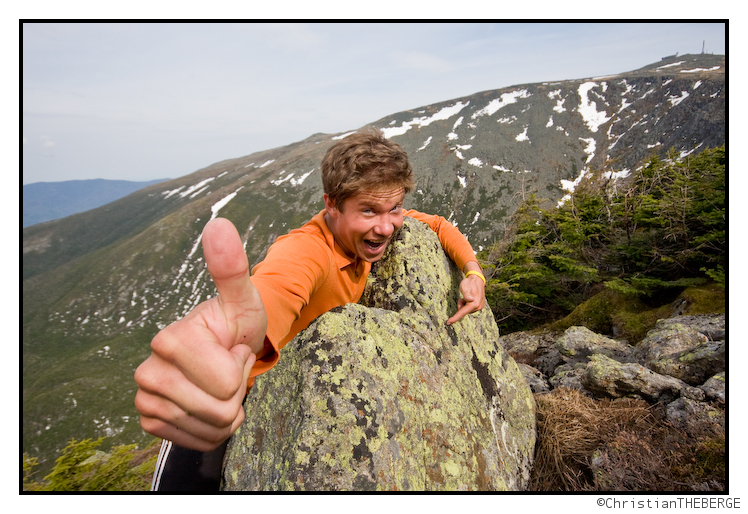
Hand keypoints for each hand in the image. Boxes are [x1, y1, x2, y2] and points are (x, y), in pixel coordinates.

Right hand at [134, 218, 267, 450]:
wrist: (222, 348)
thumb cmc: (235, 322)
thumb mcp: (242, 298)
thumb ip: (231, 266)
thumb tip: (218, 224)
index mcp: (169, 341)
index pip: (228, 383)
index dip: (240, 366)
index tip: (231, 348)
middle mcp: (147, 371)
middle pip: (220, 410)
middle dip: (236, 392)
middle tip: (226, 367)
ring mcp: (145, 399)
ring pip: (212, 428)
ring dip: (227, 410)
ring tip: (219, 384)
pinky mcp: (150, 422)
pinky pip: (199, 441)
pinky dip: (213, 428)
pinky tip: (208, 402)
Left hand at [446, 262, 485, 324]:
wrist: (477, 280)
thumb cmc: (469, 283)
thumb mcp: (465, 287)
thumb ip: (466, 295)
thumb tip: (470, 300)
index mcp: (474, 304)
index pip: (462, 313)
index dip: (455, 318)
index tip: (448, 323)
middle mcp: (478, 307)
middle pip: (463, 311)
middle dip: (461, 305)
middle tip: (462, 297)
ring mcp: (480, 307)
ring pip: (466, 310)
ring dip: (464, 304)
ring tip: (467, 296)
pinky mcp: (480, 306)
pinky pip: (470, 308)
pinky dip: (467, 304)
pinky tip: (470, 298)